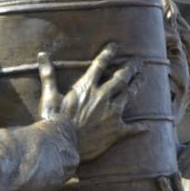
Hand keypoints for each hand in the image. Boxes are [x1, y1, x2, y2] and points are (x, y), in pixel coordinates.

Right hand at [37, 45, 144, 162]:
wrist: (61, 144)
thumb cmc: (53, 120)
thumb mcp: (49, 95)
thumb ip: (48, 74)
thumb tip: (42, 54)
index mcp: (87, 87)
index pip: (100, 64)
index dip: (109, 53)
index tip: (116, 46)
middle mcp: (103, 97)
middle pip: (121, 77)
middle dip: (131, 67)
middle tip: (139, 62)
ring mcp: (112, 113)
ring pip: (129, 95)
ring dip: (137, 85)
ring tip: (143, 78)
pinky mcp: (116, 131)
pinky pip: (132, 128)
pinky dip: (140, 127)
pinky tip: (147, 126)